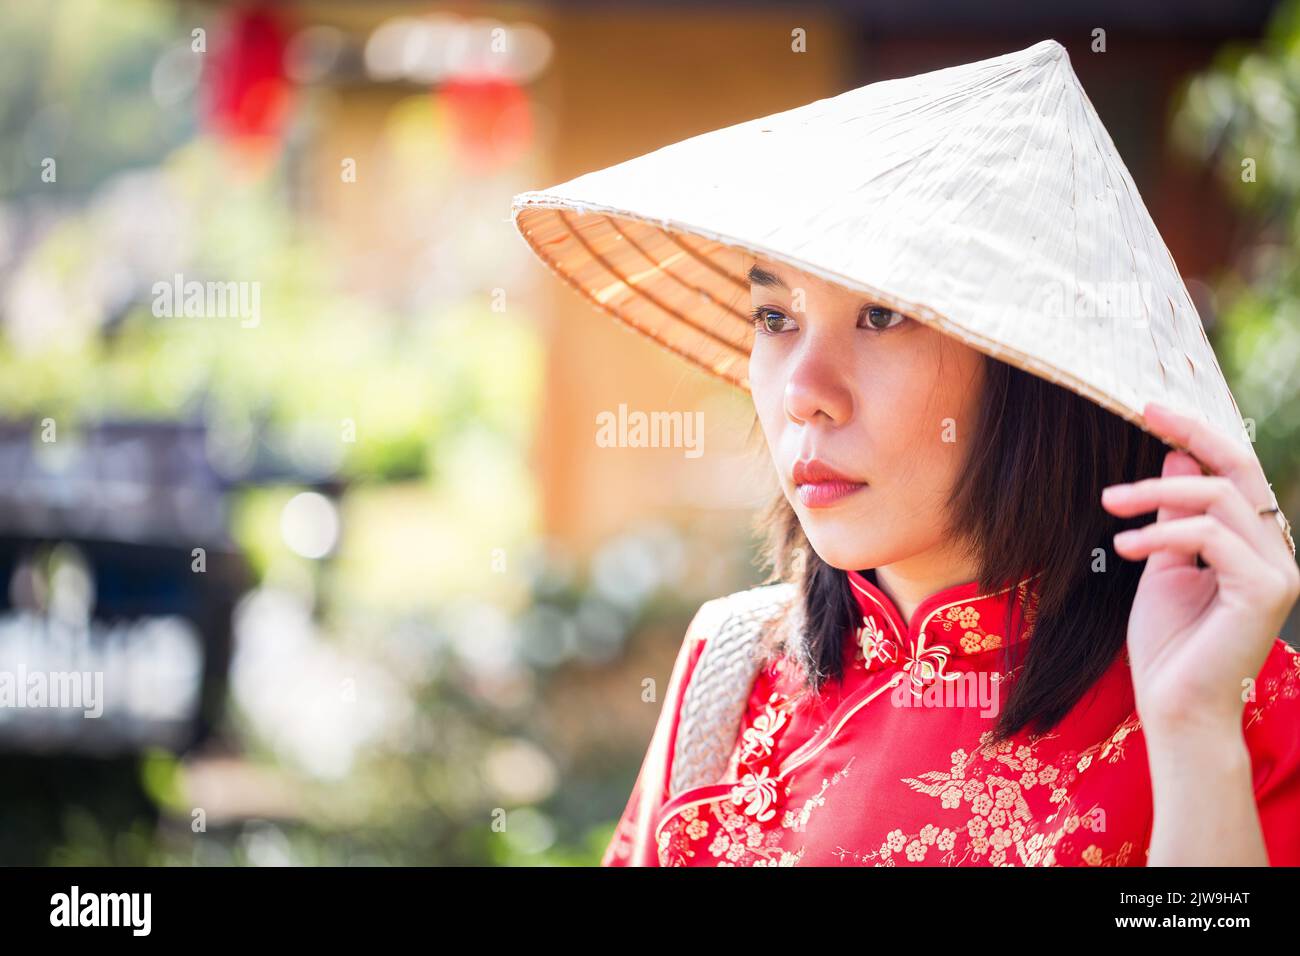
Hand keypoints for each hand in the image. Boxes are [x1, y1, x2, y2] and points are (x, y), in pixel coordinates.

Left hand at [1100, 401, 1299, 735]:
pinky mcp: (1267, 589)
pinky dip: (1161, 533)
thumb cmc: (1167, 644)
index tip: (1150, 409)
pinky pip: (1211, 536)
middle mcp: (1276, 552)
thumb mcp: (1161, 564)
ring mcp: (1278, 570)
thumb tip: (1178, 454)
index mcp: (1253, 544)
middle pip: (1238, 470)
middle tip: (1142, 414)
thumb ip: (1172, 516)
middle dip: (1190, 435)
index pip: (1235, 473)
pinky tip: (1124, 546)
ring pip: (1218, 498)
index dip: (1197, 435)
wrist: (1175, 707)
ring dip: (1154, 494)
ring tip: (1110, 506)